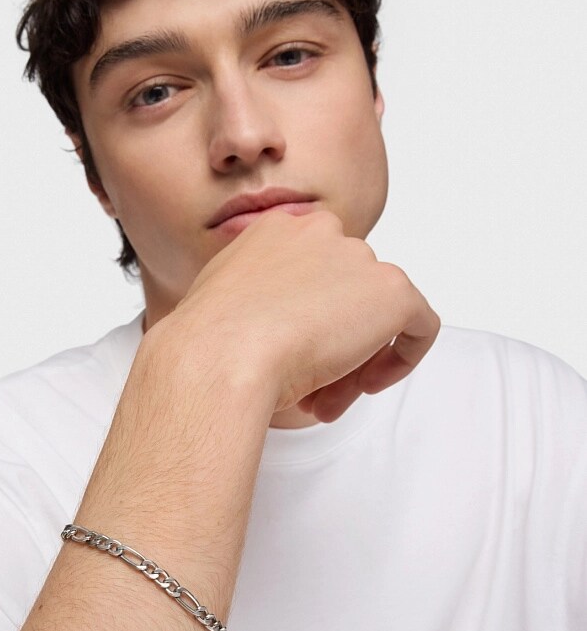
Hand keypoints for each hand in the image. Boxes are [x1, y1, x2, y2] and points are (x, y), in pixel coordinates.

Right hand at [171, 209, 440, 421]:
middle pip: (346, 293)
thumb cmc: (210, 342)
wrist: (222, 356)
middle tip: (311, 387)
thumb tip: (270, 325)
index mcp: (277, 229)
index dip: (308, 317)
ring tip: (323, 400)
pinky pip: (420, 324)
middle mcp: (321, 232)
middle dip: (332, 343)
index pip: (314, 271)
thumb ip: (253, 298)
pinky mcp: (392, 291)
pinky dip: (403, 357)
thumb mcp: (223, 305)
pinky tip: (367, 384)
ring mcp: (359, 259)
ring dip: (353, 361)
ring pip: (375, 315)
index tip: (295, 349)